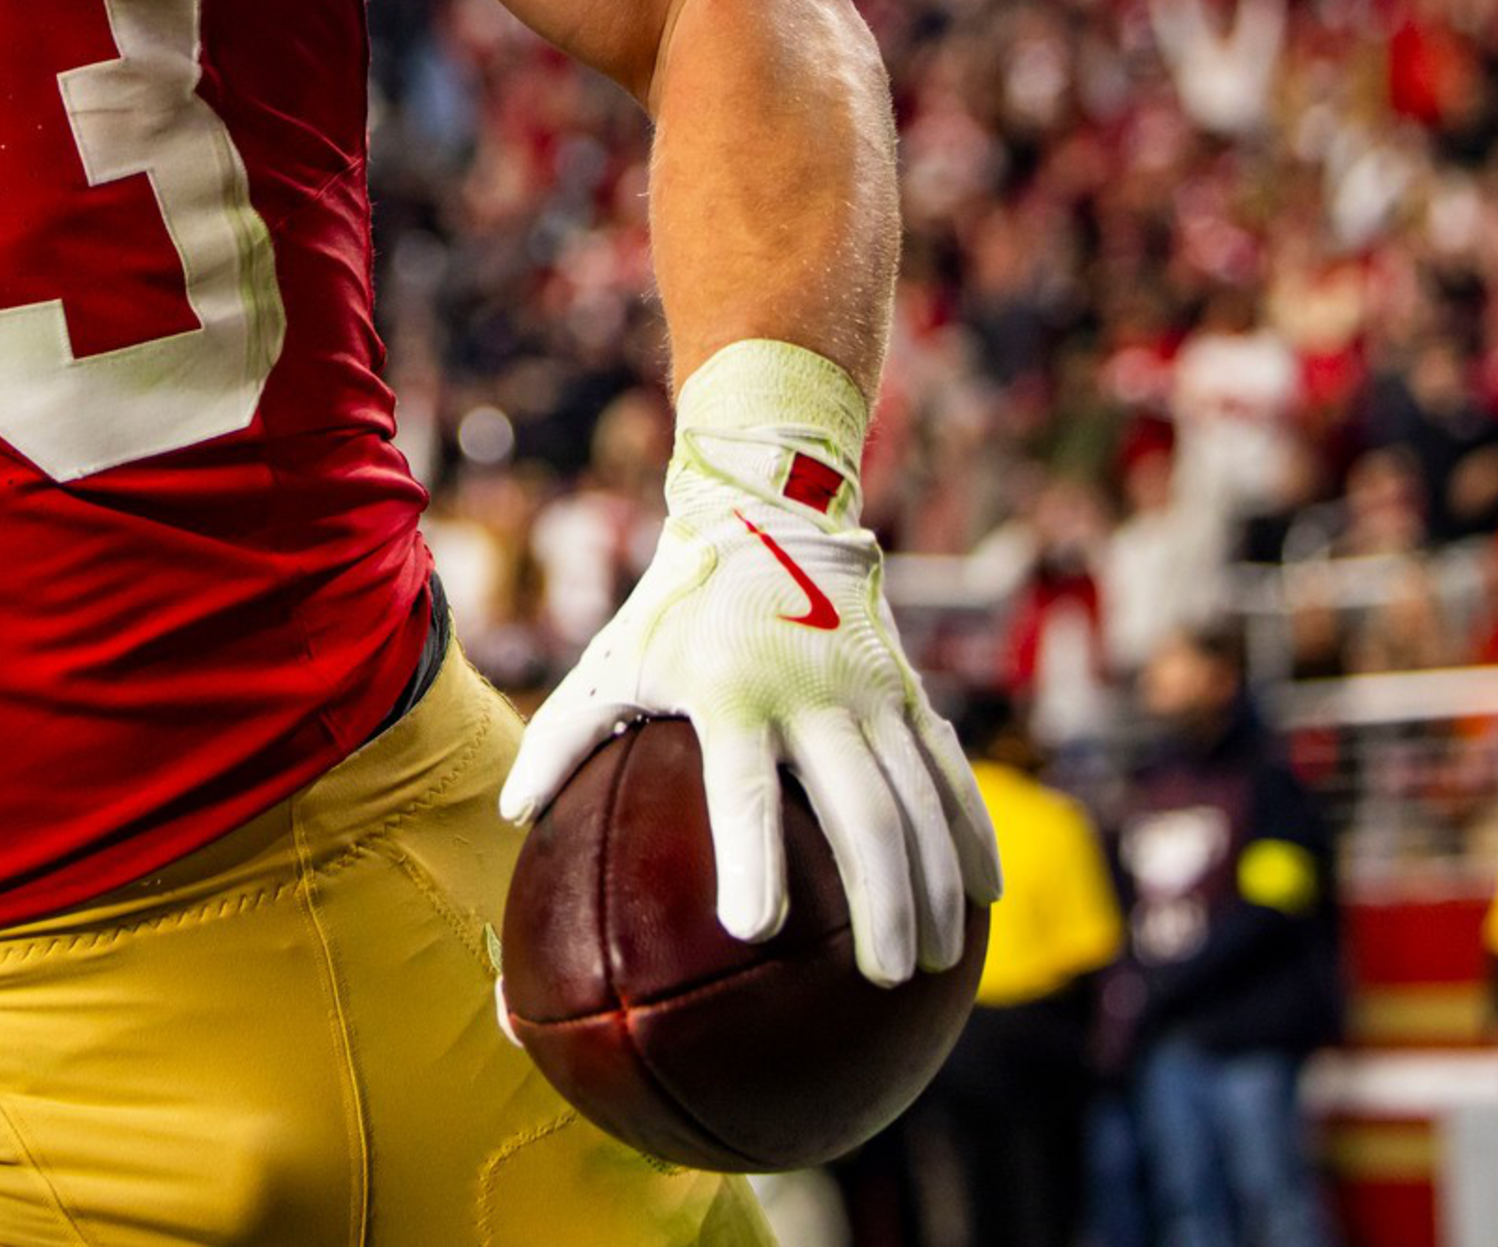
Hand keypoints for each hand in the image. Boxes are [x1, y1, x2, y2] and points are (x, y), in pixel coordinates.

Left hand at [499, 341, 1000, 988]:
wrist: (763, 520)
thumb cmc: (671, 613)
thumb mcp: (610, 663)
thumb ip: (561, 738)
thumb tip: (515, 817)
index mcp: (729, 691)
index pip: (744, 786)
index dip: (751, 856)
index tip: (754, 930)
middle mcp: (809, 692)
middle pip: (859, 810)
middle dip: (878, 898)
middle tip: (878, 977)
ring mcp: (868, 691)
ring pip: (917, 801)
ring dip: (935, 884)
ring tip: (933, 963)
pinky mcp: (908, 690)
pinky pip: (949, 771)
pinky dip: (971, 833)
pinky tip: (982, 897)